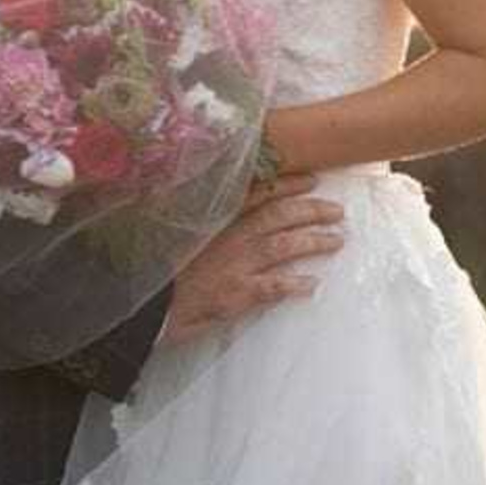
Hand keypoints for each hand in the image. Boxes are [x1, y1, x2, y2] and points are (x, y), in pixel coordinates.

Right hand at [161, 174, 344, 345]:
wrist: (149, 305)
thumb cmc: (162, 272)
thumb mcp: (181, 238)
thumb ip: (206, 226)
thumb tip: (230, 216)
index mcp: (215, 220)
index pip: (257, 195)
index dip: (286, 186)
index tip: (311, 180)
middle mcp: (228, 238)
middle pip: (277, 217)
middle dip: (310, 211)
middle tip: (336, 210)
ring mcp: (235, 265)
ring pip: (283, 246)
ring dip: (313, 241)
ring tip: (336, 240)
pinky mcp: (236, 294)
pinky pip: (274, 287)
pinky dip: (294, 285)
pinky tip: (312, 285)